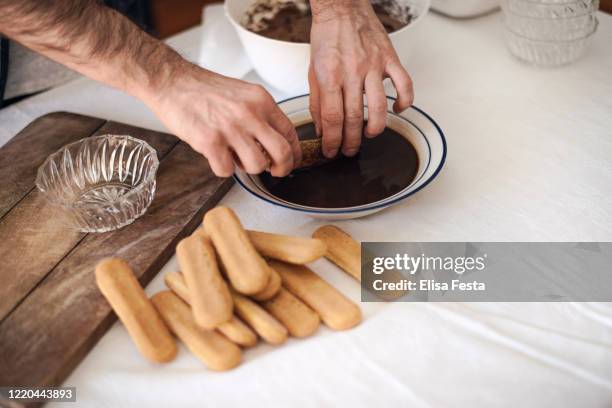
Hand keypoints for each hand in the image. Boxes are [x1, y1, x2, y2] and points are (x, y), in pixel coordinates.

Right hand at [144, 62, 300, 176]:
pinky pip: (227, 170)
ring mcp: (231, 128)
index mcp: (261, 100)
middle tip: (274, 172)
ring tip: (235, 157)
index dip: (294, 153)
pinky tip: (216, 156)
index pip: (290, 132)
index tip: (291, 161)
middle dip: (282, 169)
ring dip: (248, 168)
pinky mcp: (210, 142)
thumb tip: (272, 144)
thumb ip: (259, 116)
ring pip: (257, 165)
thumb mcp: (242, 94)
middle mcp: (250, 113)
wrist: (171, 81)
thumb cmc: (204, 90)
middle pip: (282, 153)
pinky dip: (223, 168)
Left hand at [309, 0, 413, 157]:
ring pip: (380, 106)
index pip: (332, 117)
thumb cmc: (327, 37)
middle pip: (355, 117)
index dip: (332, 140)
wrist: (342, 7)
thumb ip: (317, 101)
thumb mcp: (313, 71)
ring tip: (369, 135)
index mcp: (330, 75)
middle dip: (351, 141)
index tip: (331, 151)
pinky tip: (398, 110)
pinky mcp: (389, 58)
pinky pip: (404, 84)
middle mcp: (352, 72)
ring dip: (376, 127)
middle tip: (349, 150)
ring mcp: (373, 65)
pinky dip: (405, 101)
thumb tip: (322, 129)